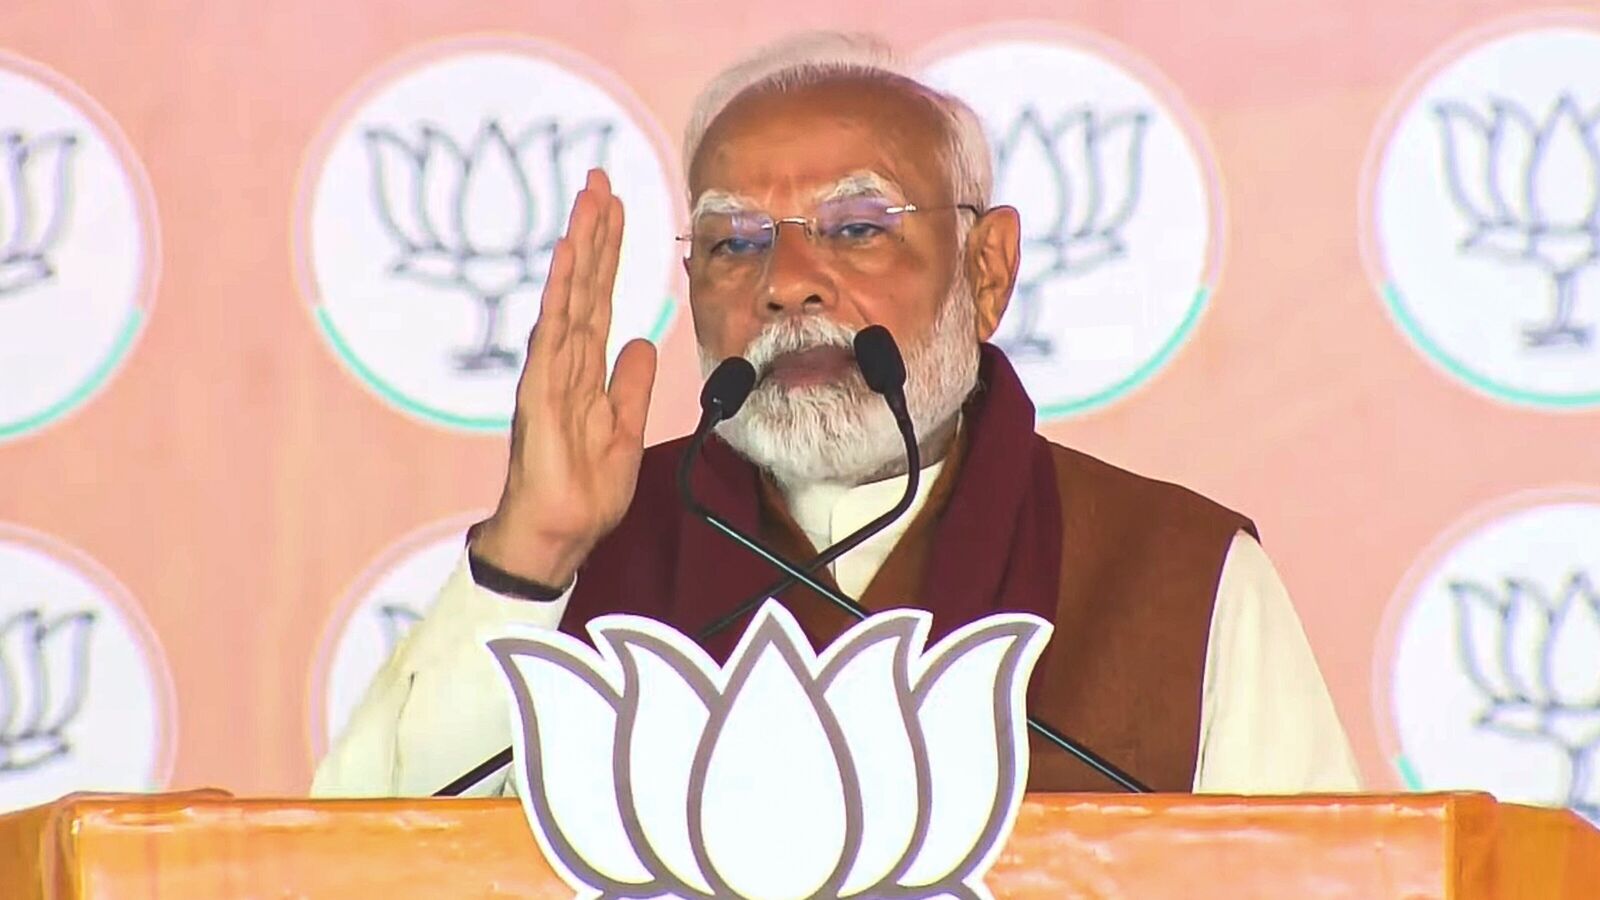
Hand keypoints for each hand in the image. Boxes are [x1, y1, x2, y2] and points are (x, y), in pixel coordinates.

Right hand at [470, 169, 656, 586]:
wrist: (560, 535)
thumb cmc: (583, 490)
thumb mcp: (624, 430)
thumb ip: (630, 386)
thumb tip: (640, 343)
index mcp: (584, 371)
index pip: (600, 300)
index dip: (609, 255)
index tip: (617, 209)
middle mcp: (563, 363)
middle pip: (583, 285)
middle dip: (593, 232)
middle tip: (600, 179)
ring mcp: (548, 374)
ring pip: (567, 298)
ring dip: (578, 249)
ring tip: (588, 201)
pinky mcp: (540, 393)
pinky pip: (553, 334)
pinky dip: (561, 293)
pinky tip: (567, 259)